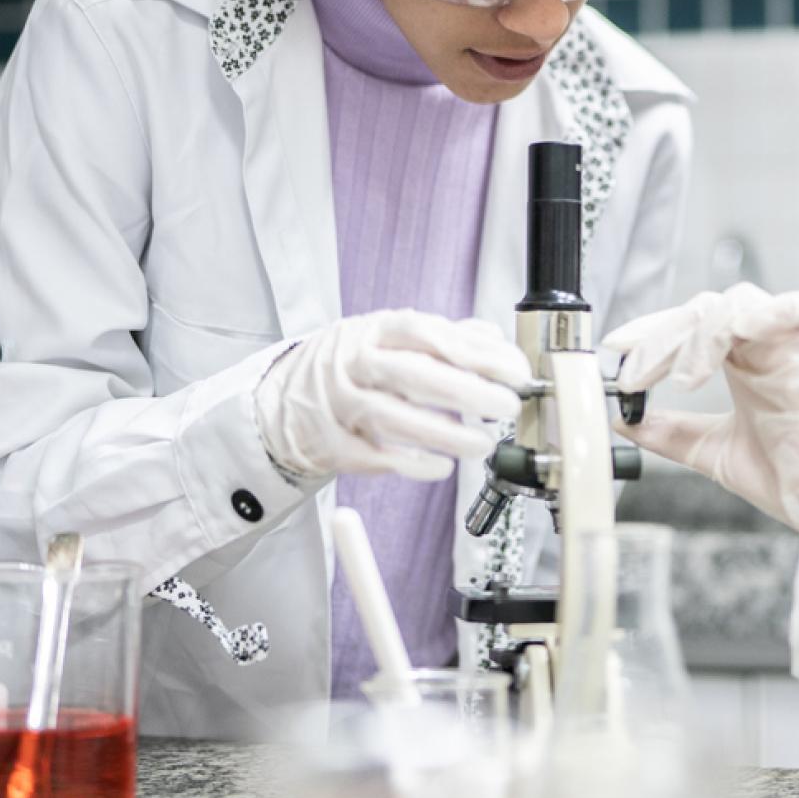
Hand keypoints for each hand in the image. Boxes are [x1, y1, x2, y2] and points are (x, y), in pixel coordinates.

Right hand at [256, 311, 528, 483]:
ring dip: (443, 433)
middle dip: (465, 391)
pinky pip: (371, 455)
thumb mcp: (390, 339)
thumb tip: (493, 338)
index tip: (515, 370)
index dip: (475, 352)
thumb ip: (443, 338)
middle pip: (411, 374)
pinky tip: (441, 467)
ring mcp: (337, 402)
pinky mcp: (329, 442)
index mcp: (376, 330)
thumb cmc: (352, 366)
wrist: (283, 399)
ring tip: (483, 444)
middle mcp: (353, 362)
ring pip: (391, 417)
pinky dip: (409, 462)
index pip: (429, 334)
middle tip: (507, 406)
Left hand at [603, 283, 798, 528]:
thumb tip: (625, 421)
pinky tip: (738, 334)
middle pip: (707, 309)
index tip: (618, 349)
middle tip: (638, 374)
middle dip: (664, 337)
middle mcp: (766, 346)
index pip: (692, 324)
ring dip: (701, 335)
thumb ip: (671, 433)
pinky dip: (767, 312)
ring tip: (685, 378)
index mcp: (744, 362)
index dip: (652, 330)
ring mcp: (793, 344)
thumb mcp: (712, 451)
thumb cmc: (786, 478)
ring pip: (739, 304)